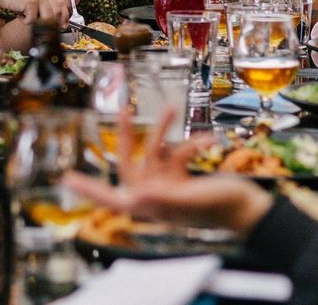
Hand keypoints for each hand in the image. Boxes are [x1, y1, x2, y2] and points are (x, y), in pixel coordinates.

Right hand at [0, 0, 69, 24]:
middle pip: (56, 13)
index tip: (63, 26)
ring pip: (47, 18)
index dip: (64, 17)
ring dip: (36, 22)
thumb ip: (42, 5)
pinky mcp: (30, 2)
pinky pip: (32, 19)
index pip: (61, 4)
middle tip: (40, 25)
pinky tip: (19, 14)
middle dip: (50, 23)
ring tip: (26, 17)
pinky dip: (25, 21)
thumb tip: (53, 21)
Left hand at [62, 108, 273, 234]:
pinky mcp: (183, 177)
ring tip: (171, 107)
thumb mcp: (193, 202)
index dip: (88, 189)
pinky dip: (192, 143)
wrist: (250, 209)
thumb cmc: (223, 210)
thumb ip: (165, 200)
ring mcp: (169, 185)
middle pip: (131, 163)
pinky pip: (179, 153)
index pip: (111, 197)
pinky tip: (208, 140)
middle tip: (122, 111)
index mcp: (151, 205)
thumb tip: (135, 197)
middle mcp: (155, 195)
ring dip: (164, 129)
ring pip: (157, 151)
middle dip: (128, 136)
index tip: (67, 178)